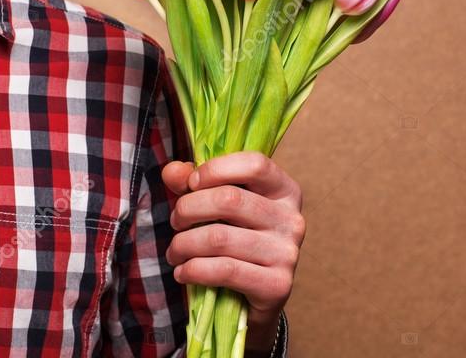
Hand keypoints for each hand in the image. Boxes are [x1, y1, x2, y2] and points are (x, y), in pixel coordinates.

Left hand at [162, 151, 304, 354]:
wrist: (254, 300)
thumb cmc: (236, 244)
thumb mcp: (219, 208)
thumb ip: (195, 185)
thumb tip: (172, 171)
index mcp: (285, 191)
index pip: (255, 164)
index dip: (216, 169)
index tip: (191, 184)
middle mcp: (292, 219)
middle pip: (230, 200)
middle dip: (189, 209)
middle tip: (175, 222)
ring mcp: (287, 253)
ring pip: (220, 237)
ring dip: (184, 244)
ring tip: (175, 252)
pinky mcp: (277, 285)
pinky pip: (224, 270)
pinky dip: (193, 270)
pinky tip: (183, 272)